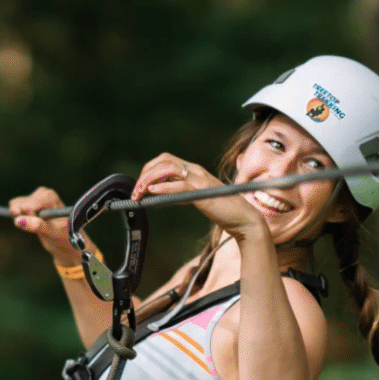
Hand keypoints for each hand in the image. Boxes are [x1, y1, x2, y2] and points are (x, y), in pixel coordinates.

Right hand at [9, 186, 80, 266]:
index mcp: (49, 196)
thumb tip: (18, 221)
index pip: (27, 206)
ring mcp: (36, 196)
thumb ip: (37, 226)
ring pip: (14, 205)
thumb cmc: (63, 236)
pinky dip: (19, 216)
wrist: (65, 240)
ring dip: (21, 217)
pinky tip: (32, 221)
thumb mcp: (52, 233)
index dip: (28, 219)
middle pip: (18, 204)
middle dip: (23, 217)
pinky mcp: (29, 201)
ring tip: (36, 224)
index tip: (38, 226)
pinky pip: (14, 206)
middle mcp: (42, 192)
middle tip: (38, 226)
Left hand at [132, 152, 264, 240]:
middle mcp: (196, 170)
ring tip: (139, 193)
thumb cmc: (222, 210)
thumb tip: (160, 194)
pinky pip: (180, 184)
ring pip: (168, 169)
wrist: (243, 218)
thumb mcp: (196, 198)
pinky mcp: (203, 191)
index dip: (148, 171)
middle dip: (145, 174)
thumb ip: (180, 193)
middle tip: (135, 192)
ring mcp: (200, 179)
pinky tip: (152, 192)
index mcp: (194, 171)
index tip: (139, 187)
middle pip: (163, 161)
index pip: (165, 161)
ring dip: (149, 180)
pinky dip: (163, 186)